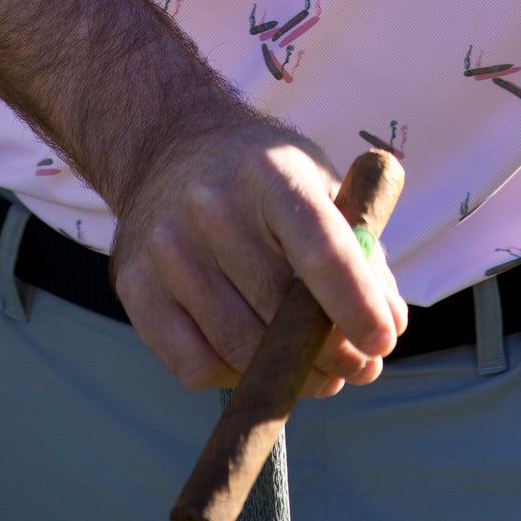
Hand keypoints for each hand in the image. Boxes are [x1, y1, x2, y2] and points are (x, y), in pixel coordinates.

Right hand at [108, 115, 407, 396]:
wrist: (170, 143)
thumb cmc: (263, 175)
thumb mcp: (319, 186)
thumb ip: (361, 254)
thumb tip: (387, 328)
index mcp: (270, 172)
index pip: (321, 248)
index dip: (356, 305)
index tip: (382, 344)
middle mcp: (212, 205)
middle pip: (280, 312)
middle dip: (331, 355)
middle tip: (358, 368)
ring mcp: (167, 245)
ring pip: (240, 349)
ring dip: (288, 377)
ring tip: (316, 372)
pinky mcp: (134, 282)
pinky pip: (194, 365)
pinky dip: (234, 377)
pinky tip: (254, 359)